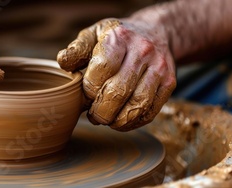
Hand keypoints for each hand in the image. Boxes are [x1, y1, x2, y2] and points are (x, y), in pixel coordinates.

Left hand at [57, 18, 175, 130]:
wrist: (155, 31)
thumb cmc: (116, 38)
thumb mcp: (93, 35)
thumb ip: (77, 50)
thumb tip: (62, 63)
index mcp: (119, 38)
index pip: (102, 69)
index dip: (89, 89)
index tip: (84, 96)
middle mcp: (142, 51)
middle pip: (119, 91)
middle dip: (100, 111)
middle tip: (92, 116)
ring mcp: (159, 68)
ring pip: (137, 105)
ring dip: (117, 121)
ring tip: (106, 120)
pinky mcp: (170, 83)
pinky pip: (151, 112)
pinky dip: (133, 123)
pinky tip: (120, 121)